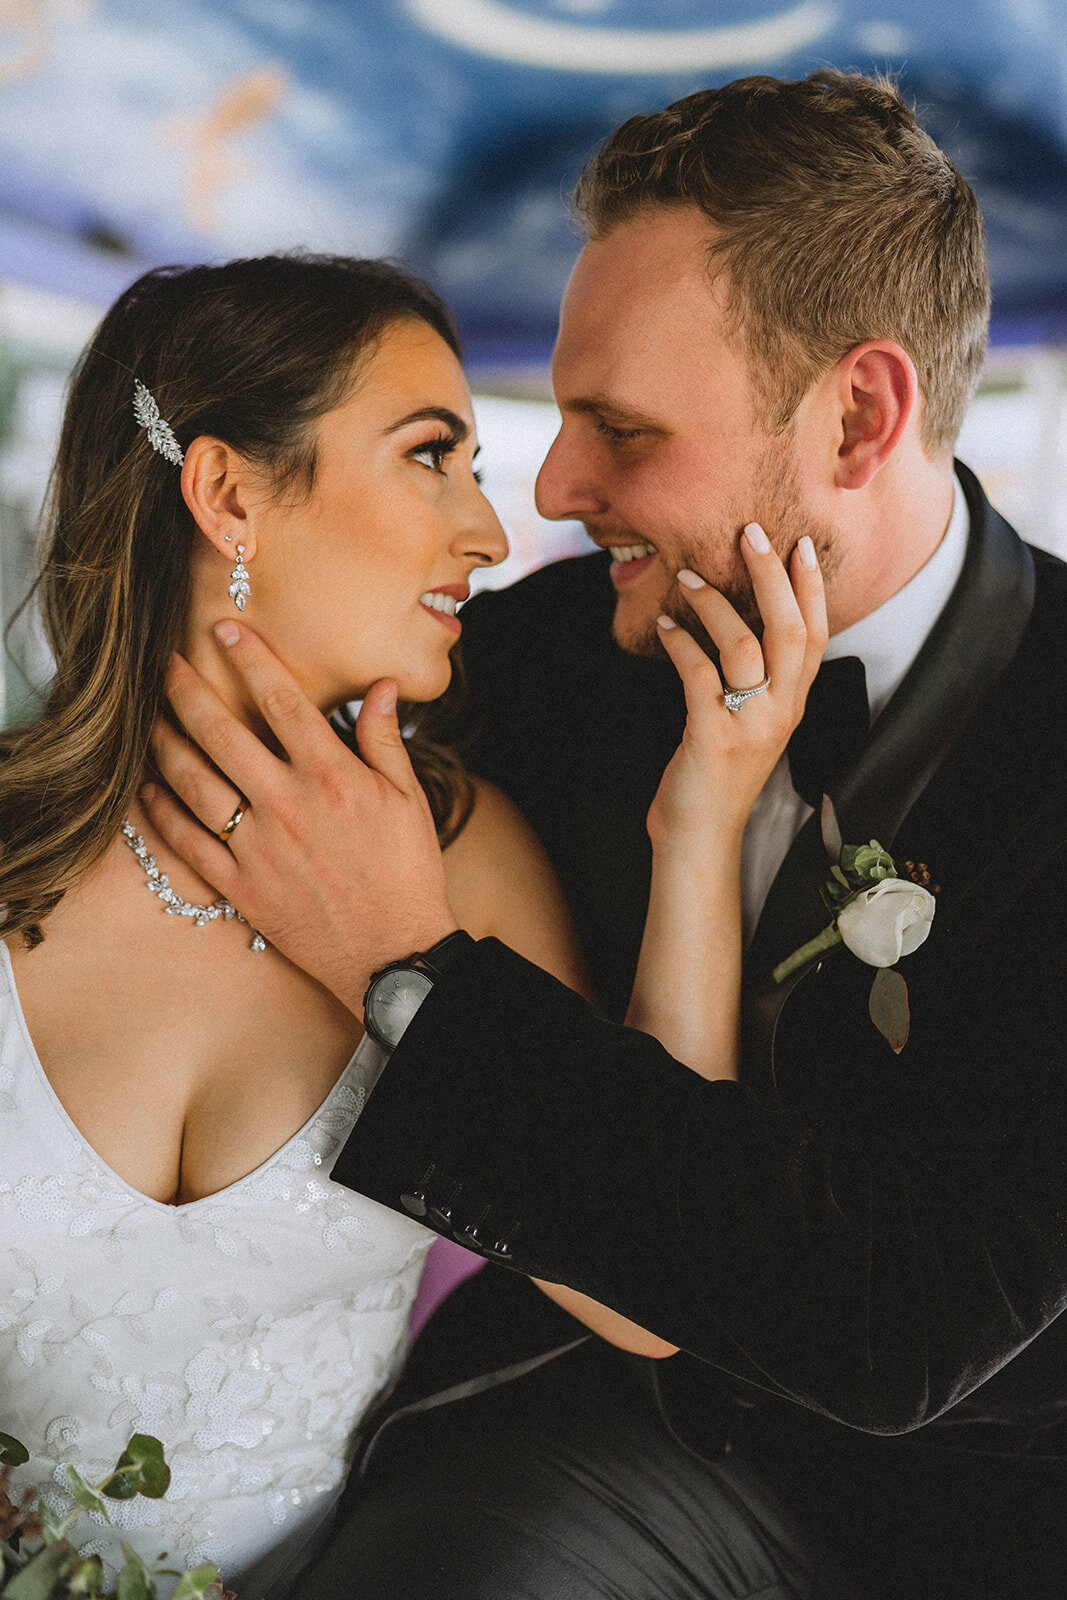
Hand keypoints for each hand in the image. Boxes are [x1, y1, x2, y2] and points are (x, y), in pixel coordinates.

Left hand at [143, 622, 457, 1013]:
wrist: (394, 952)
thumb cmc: (407, 873)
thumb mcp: (410, 799)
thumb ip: (385, 740)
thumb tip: (380, 687)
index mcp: (332, 776)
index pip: (282, 701)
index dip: (250, 659)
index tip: (225, 629)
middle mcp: (287, 804)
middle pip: (221, 733)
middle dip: (186, 689)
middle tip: (162, 662)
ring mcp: (258, 846)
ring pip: (194, 783)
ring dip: (164, 743)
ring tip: (145, 716)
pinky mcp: (241, 885)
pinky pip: (188, 842)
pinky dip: (162, 812)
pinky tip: (147, 787)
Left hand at [648, 527, 826, 848]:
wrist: (699, 837)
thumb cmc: (715, 776)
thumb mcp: (747, 723)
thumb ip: (752, 682)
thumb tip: (737, 626)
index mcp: (793, 704)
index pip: (816, 635)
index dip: (812, 589)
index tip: (801, 544)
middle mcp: (781, 712)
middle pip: (790, 630)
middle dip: (772, 575)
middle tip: (750, 532)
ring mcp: (750, 725)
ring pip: (745, 645)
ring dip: (715, 603)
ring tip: (689, 575)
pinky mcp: (713, 736)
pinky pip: (699, 673)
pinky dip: (680, 641)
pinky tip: (664, 623)